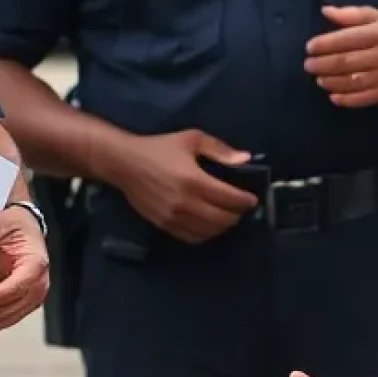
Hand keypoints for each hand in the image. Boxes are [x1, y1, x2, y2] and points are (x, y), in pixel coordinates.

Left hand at [0, 206, 49, 331]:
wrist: (26, 229)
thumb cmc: (19, 227)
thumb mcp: (3, 222)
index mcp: (35, 267)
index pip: (12, 290)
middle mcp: (38, 285)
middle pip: (8, 310)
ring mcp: (32, 297)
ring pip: (6, 319)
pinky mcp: (22, 303)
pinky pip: (5, 318)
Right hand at [110, 130, 257, 243]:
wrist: (125, 163)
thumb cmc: (159, 148)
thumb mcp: (191, 139)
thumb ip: (219, 150)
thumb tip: (245, 159)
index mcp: (194, 180)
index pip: (229, 198)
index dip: (245, 201)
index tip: (252, 199)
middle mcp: (186, 203)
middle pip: (222, 219)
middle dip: (237, 215)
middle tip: (241, 209)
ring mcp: (174, 217)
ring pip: (208, 231)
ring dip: (223, 227)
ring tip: (227, 217)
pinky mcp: (164, 225)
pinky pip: (192, 237)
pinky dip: (206, 234)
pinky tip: (209, 226)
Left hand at [304, 7, 377, 107]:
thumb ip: (352, 14)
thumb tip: (325, 10)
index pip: (345, 39)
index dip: (324, 44)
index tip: (309, 48)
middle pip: (345, 62)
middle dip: (322, 64)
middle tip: (308, 65)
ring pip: (352, 81)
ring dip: (330, 82)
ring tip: (319, 79)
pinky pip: (363, 98)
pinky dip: (345, 99)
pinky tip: (334, 96)